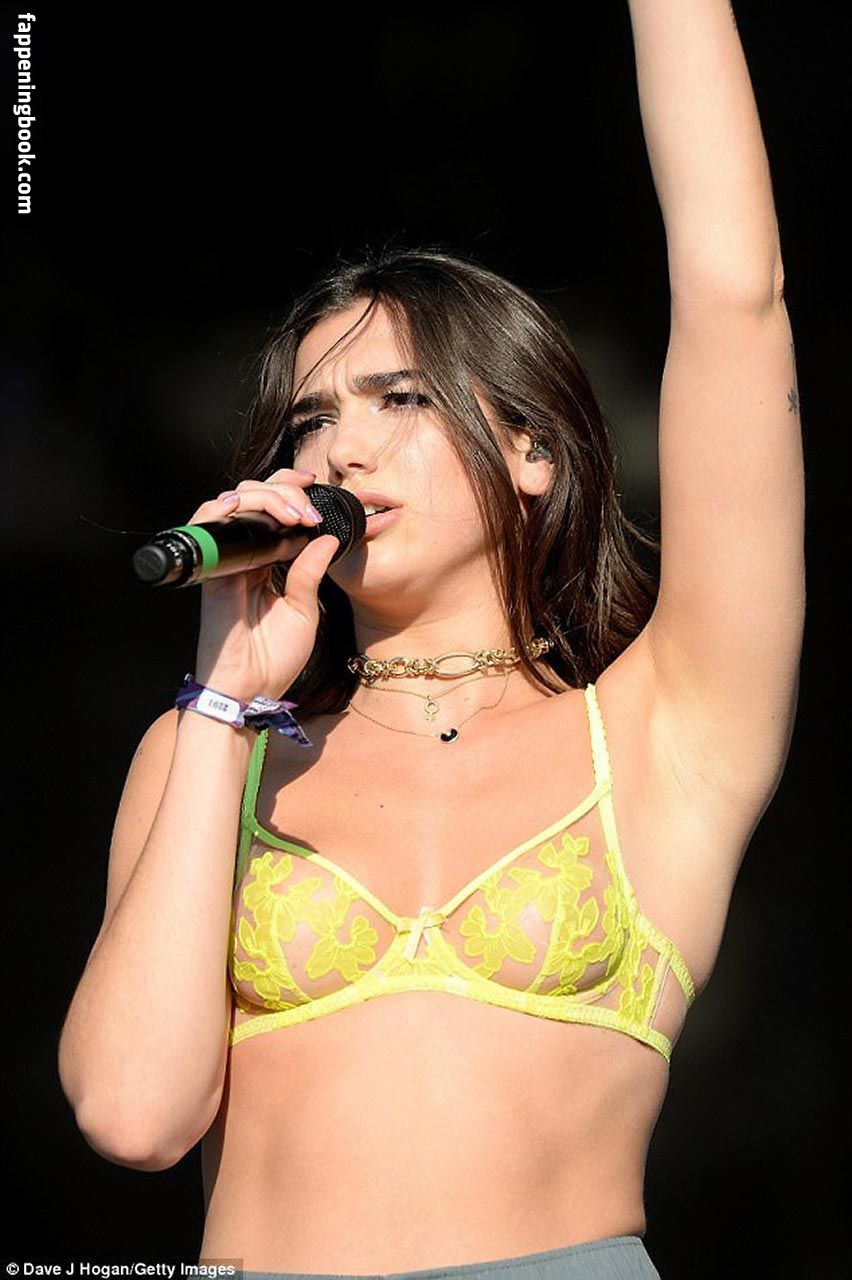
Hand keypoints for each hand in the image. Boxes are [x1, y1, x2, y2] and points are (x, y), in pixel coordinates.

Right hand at [189, 468, 339, 702]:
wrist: (250, 689)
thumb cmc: (274, 658)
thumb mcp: (304, 610)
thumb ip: (309, 572)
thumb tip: (327, 537)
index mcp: (265, 563)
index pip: (272, 512)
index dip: (289, 491)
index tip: (315, 487)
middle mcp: (243, 557)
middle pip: (252, 498)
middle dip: (282, 489)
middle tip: (308, 504)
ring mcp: (225, 561)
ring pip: (232, 503)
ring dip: (264, 496)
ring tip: (294, 512)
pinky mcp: (211, 570)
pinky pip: (207, 525)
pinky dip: (226, 508)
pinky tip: (255, 511)